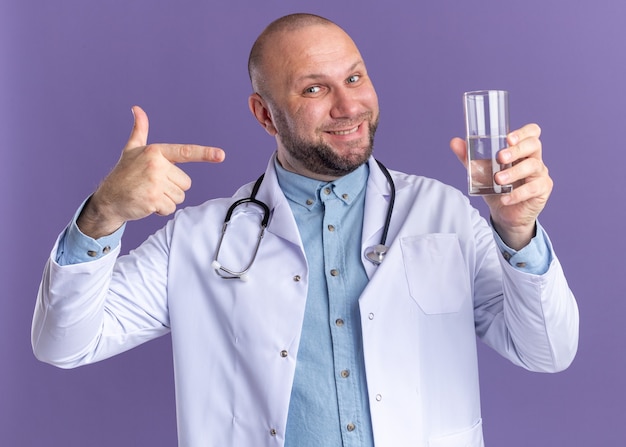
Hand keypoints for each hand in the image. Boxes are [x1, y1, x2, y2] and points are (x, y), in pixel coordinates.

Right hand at [77, 106, 225, 238]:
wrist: (108, 198)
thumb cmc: (124, 173)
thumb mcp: (131, 150)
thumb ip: (140, 130)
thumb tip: (137, 109)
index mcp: (155, 152)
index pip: (184, 152)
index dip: (205, 153)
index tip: (221, 155)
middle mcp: (156, 165)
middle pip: (186, 183)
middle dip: (173, 188)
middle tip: (153, 185)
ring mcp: (155, 183)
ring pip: (180, 197)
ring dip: (167, 200)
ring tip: (149, 193)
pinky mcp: (153, 200)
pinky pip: (170, 208)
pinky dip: (161, 210)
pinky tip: (147, 203)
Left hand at [450, 123, 551, 249]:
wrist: (504, 213)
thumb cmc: (496, 188)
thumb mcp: (481, 172)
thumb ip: (469, 158)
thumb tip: (454, 142)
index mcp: (521, 150)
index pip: (532, 132)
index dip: (523, 132)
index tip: (508, 138)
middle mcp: (534, 158)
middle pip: (534, 145)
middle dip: (516, 149)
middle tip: (500, 157)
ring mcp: (540, 173)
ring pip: (533, 166)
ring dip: (514, 172)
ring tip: (498, 180)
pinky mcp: (542, 190)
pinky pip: (534, 188)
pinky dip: (517, 194)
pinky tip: (505, 198)